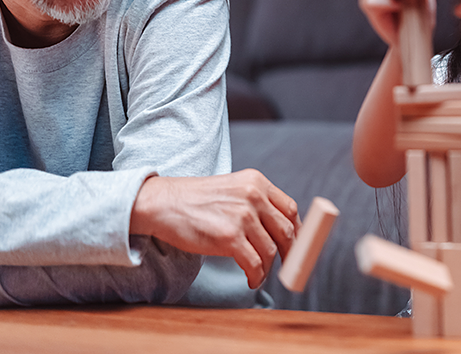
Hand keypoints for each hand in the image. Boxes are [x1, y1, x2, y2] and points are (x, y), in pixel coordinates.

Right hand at [130, 169, 299, 288]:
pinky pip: (255, 263)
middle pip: (287, 231)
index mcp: (257, 182)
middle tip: (287, 266)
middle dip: (291, 253)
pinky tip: (252, 279)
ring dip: (269, 268)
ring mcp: (242, 216)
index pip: (290, 209)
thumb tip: (281, 230)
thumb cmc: (195, 200)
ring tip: (260, 274)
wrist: (162, 204)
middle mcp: (254, 196)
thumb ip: (256, 202)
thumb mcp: (233, 189)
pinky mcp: (229, 237)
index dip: (299, 231)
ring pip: (271, 250)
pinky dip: (257, 276)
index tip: (298, 246)